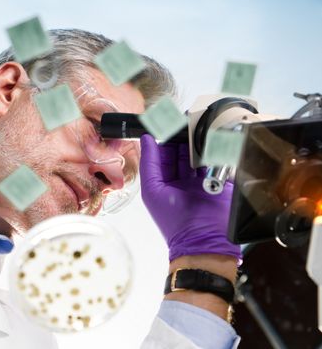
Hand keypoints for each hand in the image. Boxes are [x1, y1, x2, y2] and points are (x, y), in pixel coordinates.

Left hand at [139, 134, 240, 262]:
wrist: (205, 242)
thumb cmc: (175, 223)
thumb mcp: (153, 191)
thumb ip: (149, 164)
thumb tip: (146, 139)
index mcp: (163, 182)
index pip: (162, 154)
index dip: (163, 139)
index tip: (165, 123)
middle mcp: (181, 181)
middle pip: (180, 152)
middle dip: (181, 137)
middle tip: (183, 122)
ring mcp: (200, 181)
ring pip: (197, 155)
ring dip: (196, 143)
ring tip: (195, 128)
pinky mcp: (219, 182)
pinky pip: (215, 161)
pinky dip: (212, 151)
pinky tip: (209, 141)